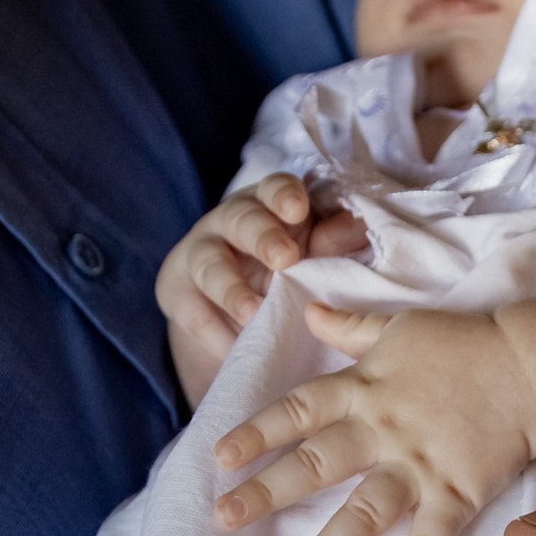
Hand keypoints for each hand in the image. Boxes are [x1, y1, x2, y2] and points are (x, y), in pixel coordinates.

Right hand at [156, 174, 368, 402]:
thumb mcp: (313, 254)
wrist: (233, 310)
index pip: (274, 188)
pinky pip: (194, 312)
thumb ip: (332, 241)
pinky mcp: (178, 293)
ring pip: (209, 263)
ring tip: (253, 314)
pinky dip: (216, 333)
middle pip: (241, 219)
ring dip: (231, 289)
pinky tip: (236, 348)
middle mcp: (231, 221)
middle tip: (285, 258)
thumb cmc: (287, 271)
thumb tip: (357, 226)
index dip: (284, 195)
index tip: (298, 209)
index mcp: (269, 205)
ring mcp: (201, 254)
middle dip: (262, 236)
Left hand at [212, 305, 535, 535]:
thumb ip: (351, 327)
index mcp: (363, 387)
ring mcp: (419, 464)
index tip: (220, 457)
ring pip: (365, 511)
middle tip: (223, 519)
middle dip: (268, 491)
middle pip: (316, 463)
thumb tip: (307, 310)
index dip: (258, 432)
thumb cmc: (465, 344)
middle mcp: (382, 429)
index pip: (298, 411)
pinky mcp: (458, 492)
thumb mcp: (400, 327)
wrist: (533, 366)